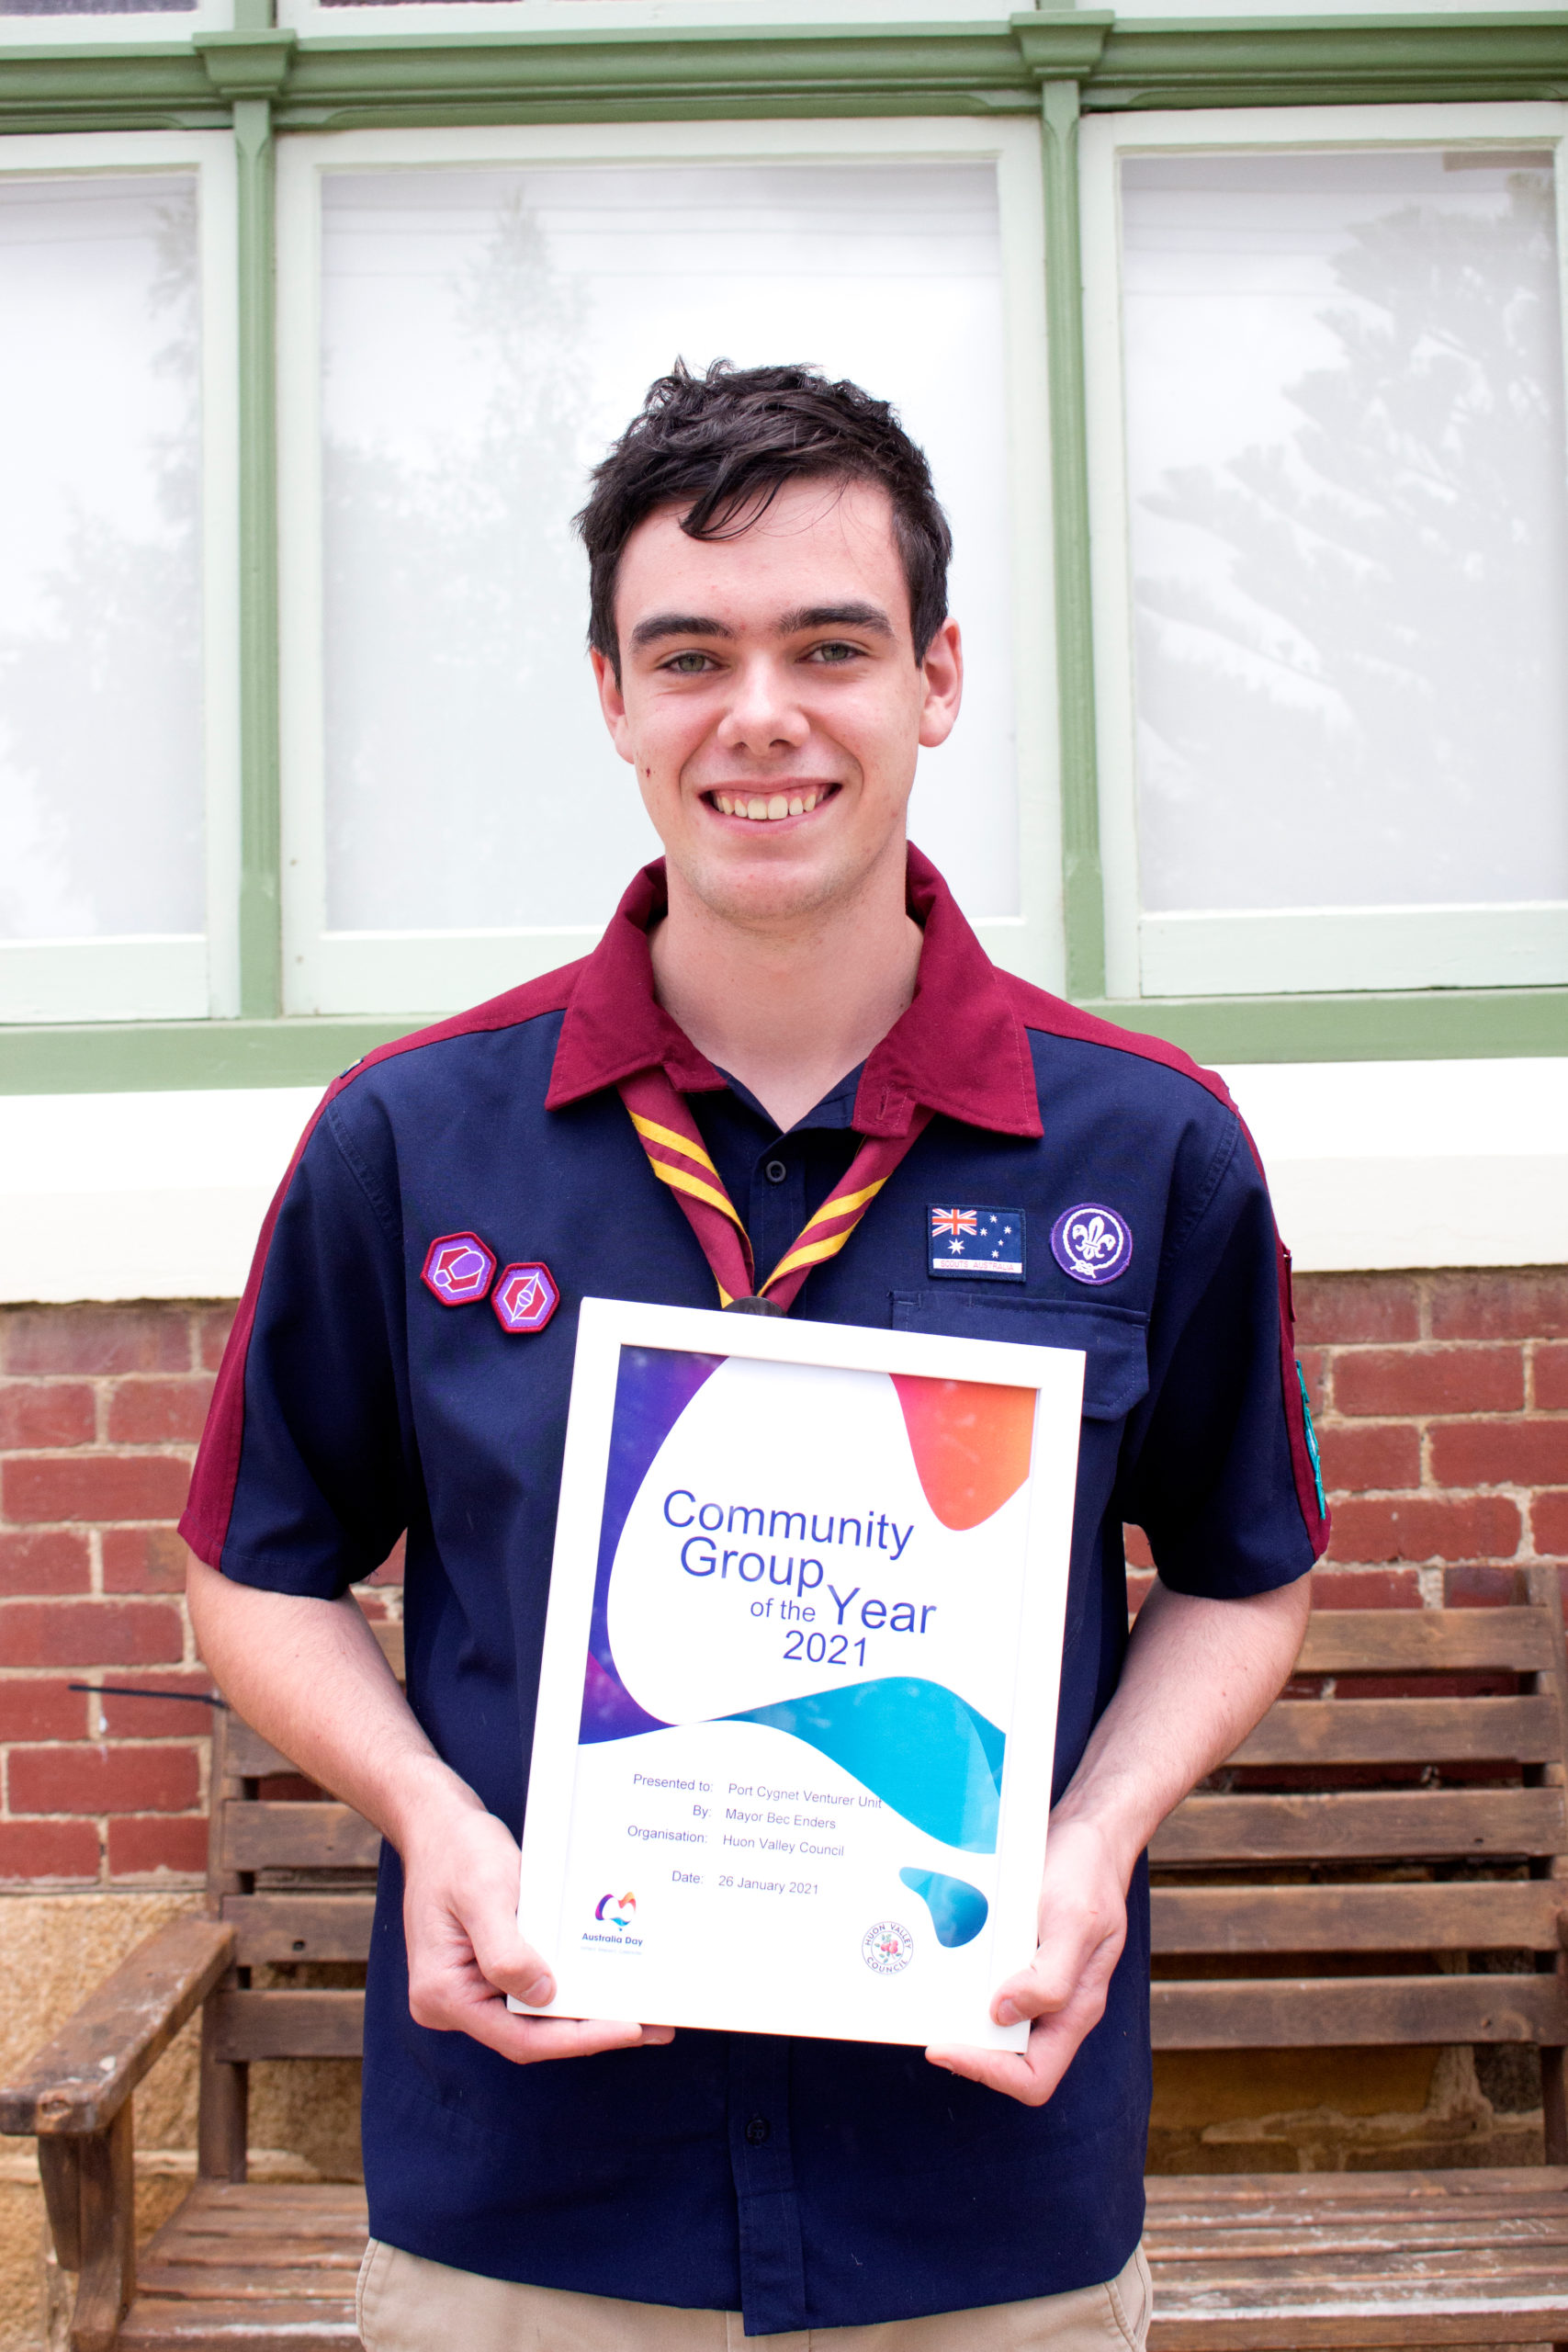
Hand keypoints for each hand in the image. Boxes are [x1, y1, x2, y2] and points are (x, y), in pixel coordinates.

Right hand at [401, 1796, 673, 2065]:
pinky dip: (569, 1991)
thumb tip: (543, 1996)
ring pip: (535, 2018)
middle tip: (652, 2027)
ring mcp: (469, 1991)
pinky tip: (605, 1984)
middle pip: (531, 2034)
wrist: (438, 1825)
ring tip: (642, 2012)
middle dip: (591, 2030)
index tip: (627, 2030)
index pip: (520, 2037)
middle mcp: (453, 2004)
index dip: (577, 2038)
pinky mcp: (486, 1974)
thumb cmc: (458, 1852)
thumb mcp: (485, 1894)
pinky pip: (532, 1992)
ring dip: (585, 2014)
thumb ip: (507, 1951)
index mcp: (444, 1994)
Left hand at [925, 1816, 1126, 2106]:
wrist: (1089, 1832)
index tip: (944, 2046)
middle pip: (1008, 2057)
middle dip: (966, 2047)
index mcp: (1076, 2009)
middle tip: (927, 2021)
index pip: (1034, 2076)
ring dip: (960, 2015)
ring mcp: (1036, 1981)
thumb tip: (1002, 2015)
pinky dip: (963, 1981)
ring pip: (993, 2022)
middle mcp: (1055, 2004)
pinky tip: (941, 1959)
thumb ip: (1050, 1978)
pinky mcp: (1018, 1956)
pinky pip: (988, 1984)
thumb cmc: (1089, 1875)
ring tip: (927, 1995)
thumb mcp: (1075, 1922)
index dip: (989, 2073)